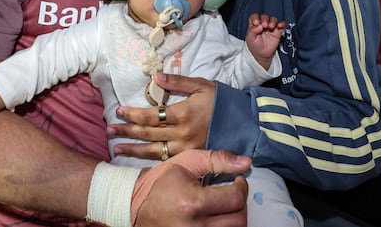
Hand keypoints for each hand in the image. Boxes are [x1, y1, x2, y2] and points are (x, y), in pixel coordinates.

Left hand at [110, 73, 214, 159]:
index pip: (151, 115)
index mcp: (183, 113)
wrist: (242, 123)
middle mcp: (182, 133)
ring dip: (133, 149)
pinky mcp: (189, 157)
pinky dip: (149, 160)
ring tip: (116, 148)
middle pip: (148, 134)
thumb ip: (177, 81)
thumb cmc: (220, 101)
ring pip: (153, 151)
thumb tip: (155, 76)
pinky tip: (138, 159)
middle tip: (109, 130)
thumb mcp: (201, 85)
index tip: (118, 111)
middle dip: (127, 131)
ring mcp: (185, 148)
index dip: (132, 113)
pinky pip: (166, 160)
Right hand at [132, 150, 249, 226]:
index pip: (236, 199)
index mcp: (192, 202)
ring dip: (234, 218)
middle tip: (232, 194)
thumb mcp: (186, 163)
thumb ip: (217, 159)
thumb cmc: (160, 184)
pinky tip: (216, 218)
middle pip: (239, 220)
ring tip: (224, 206)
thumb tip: (245, 162)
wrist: (135, 207)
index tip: (238, 181)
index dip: (242, 186)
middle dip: (239, 204)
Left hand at [245, 14, 285, 68]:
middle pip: (264, 17)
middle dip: (265, 19)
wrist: (262, 55)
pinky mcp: (278, 31)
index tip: (256, 23)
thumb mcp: (250, 39)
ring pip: (273, 19)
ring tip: (271, 27)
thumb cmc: (255, 46)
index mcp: (254, 25)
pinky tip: (280, 26)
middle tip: (264, 26)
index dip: (255, 17)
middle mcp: (263, 24)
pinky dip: (282, 24)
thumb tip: (259, 25)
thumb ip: (252, 31)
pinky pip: (282, 25)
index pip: (254, 16)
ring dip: (273, 21)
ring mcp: (271, 27)